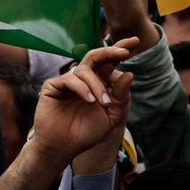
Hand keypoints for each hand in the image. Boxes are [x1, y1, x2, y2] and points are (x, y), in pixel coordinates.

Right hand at [31, 38, 137, 169]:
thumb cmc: (86, 133)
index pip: (109, 62)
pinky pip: (70, 79)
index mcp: (97, 83)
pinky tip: (89, 101)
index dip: (120, 50)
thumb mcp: (111, 116)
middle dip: (110, 52)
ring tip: (103, 104)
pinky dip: (82, 89)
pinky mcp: (53, 86)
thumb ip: (120, 97)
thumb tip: (130, 74)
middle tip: (124, 52)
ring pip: (85, 70)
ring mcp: (67, 81)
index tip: (136, 41)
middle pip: (96, 57)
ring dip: (97, 85)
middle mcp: (83, 79)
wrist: (63, 148)